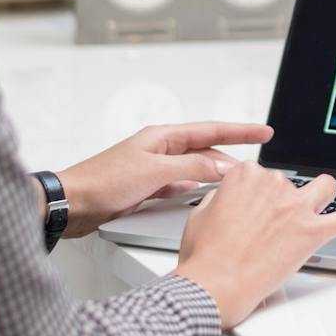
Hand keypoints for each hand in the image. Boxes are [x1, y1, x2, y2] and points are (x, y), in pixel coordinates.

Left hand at [55, 121, 270, 235]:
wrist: (72, 204)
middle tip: (255, 170)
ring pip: (194, 171)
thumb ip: (192, 169)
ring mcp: (153, 170)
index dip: (240, 131)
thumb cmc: (103, 182)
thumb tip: (223, 168)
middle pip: (205, 152)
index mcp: (162, 137)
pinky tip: (205, 198)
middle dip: (230, 159)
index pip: (211, 130)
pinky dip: (196, 191)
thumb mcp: (155, 173)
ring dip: (214, 177)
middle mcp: (159, 150)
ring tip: (236, 185)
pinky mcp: (146, 190)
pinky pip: (181, 186)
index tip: (264, 132)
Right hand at [175, 164, 335, 326]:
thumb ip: (223, 198)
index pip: (261, 175)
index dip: (256, 198)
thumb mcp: (201, 215)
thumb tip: (232, 198)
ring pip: (322, 189)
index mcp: (246, 176)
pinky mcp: (312, 232)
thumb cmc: (205, 257)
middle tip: (263, 235)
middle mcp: (274, 185)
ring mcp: (296, 207)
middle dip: (281, 205)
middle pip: (289, 184)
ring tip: (310, 214)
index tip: (248, 215)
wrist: (216, 285)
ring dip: (318, 198)